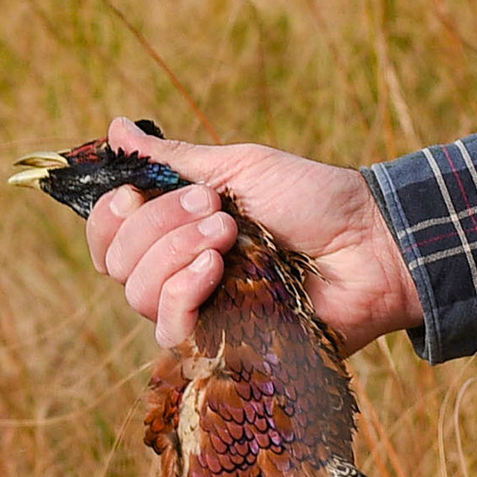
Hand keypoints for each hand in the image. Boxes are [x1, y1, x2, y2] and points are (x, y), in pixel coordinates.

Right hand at [83, 120, 421, 352]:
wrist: (368, 242)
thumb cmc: (313, 200)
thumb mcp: (239, 167)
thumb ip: (175, 159)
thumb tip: (115, 129)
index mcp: (177, 231)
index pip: (108, 236)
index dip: (110, 215)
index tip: (137, 191)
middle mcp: (179, 273)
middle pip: (118, 262)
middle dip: (158, 225)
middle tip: (217, 209)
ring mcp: (200, 312)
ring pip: (138, 294)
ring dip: (176, 252)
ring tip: (230, 233)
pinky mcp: (222, 346)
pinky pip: (170, 330)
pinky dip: (183, 292)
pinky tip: (216, 268)